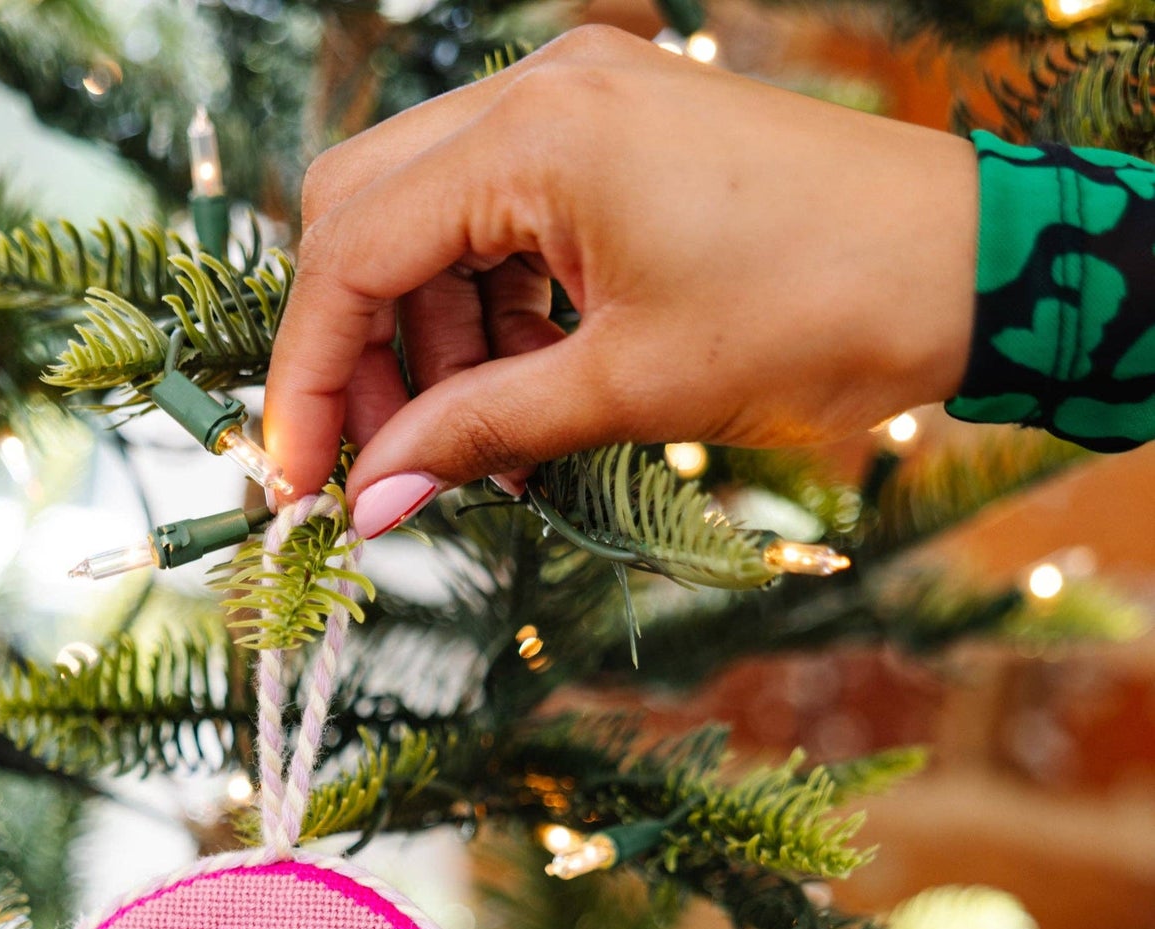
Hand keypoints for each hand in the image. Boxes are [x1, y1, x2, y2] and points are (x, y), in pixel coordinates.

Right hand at [263, 25, 977, 534]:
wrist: (966, 266)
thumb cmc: (818, 312)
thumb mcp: (627, 389)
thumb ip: (479, 436)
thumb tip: (371, 502)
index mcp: (536, 136)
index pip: (353, 252)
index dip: (309, 377)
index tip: (297, 480)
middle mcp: (542, 92)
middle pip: (366, 213)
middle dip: (354, 348)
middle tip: (372, 461)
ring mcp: (579, 104)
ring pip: (429, 221)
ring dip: (429, 341)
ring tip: (473, 445)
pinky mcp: (614, 138)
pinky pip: (499, 221)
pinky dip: (488, 312)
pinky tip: (519, 394)